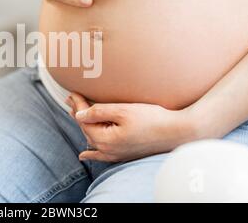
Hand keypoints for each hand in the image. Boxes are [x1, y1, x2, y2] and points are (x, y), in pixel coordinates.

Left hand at [66, 93, 197, 162]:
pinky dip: (92, 153)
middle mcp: (108, 150)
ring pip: (93, 140)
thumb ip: (99, 112)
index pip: (84, 120)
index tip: (72, 92)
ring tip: (76, 114)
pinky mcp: (124, 154)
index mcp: (106, 139)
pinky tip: (84, 155)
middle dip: (78, 113)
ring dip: (84, 126)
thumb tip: (78, 115)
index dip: (78, 105)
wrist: (176, 132)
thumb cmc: (152, 119)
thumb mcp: (123, 110)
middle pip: (86, 130)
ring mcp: (116, 154)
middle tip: (70, 99)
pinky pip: (102, 156)